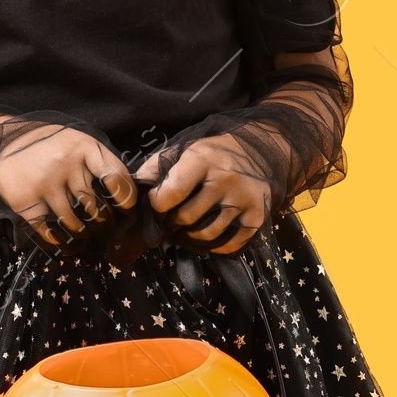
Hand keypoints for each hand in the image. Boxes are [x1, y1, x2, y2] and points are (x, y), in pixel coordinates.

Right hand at [0, 127, 135, 245]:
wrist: (1, 145)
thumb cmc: (48, 146)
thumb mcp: (76, 141)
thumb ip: (98, 161)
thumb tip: (125, 194)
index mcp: (84, 146)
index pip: (116, 176)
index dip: (126, 197)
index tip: (126, 209)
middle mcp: (65, 163)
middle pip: (95, 206)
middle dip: (101, 221)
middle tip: (101, 225)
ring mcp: (45, 183)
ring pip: (74, 223)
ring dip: (81, 233)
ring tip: (83, 233)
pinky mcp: (26, 201)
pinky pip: (50, 231)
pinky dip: (59, 240)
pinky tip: (62, 239)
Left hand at [135, 135, 268, 254]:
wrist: (262, 149)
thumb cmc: (215, 152)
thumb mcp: (185, 149)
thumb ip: (157, 166)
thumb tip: (134, 187)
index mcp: (202, 159)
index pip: (170, 194)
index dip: (158, 204)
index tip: (159, 203)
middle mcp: (226, 179)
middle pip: (187, 218)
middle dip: (174, 221)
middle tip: (172, 219)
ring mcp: (243, 199)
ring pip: (206, 235)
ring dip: (191, 236)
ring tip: (187, 228)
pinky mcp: (257, 216)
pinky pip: (229, 244)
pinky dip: (214, 246)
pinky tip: (208, 237)